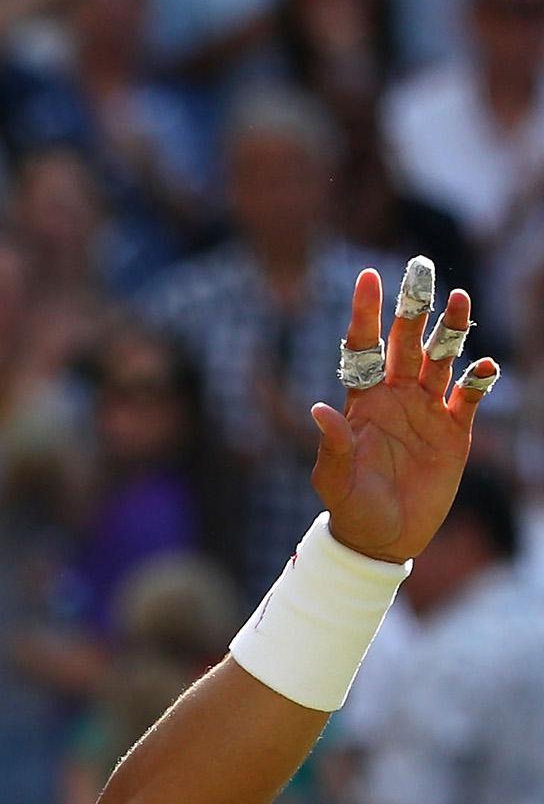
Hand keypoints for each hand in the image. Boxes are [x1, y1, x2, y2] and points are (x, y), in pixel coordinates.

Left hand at [312, 265, 497, 562]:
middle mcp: (395, 396)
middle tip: (421, 268)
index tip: (368, 276)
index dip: (365, 312)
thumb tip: (318, 410)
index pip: (364, 346)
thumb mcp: (335, 478)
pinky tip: (484, 365)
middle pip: (407, 341)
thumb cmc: (351, 505)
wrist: (383, 536)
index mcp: (362, 400)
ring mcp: (426, 411)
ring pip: (441, 360)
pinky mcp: (453, 431)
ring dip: (451, 331)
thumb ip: (332, 444)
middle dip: (414, 306)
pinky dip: (477, 380)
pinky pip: (468, 397)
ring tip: (461, 299)